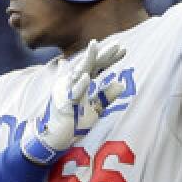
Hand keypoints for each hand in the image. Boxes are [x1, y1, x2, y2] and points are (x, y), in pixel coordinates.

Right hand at [22, 40, 125, 164]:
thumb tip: (121, 84)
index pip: (98, 66)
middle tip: (117, 44)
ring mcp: (67, 91)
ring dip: (88, 59)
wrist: (57, 138)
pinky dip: (79, 85)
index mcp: (82, 82)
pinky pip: (73, 93)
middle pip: (91, 64)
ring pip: (79, 71)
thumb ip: (106, 96)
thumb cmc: (74, 122)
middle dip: (104, 54)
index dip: (110, 58)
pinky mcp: (64, 103)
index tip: (124, 49)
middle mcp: (73, 82)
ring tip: (95, 45)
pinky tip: (86, 76)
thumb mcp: (96, 108)